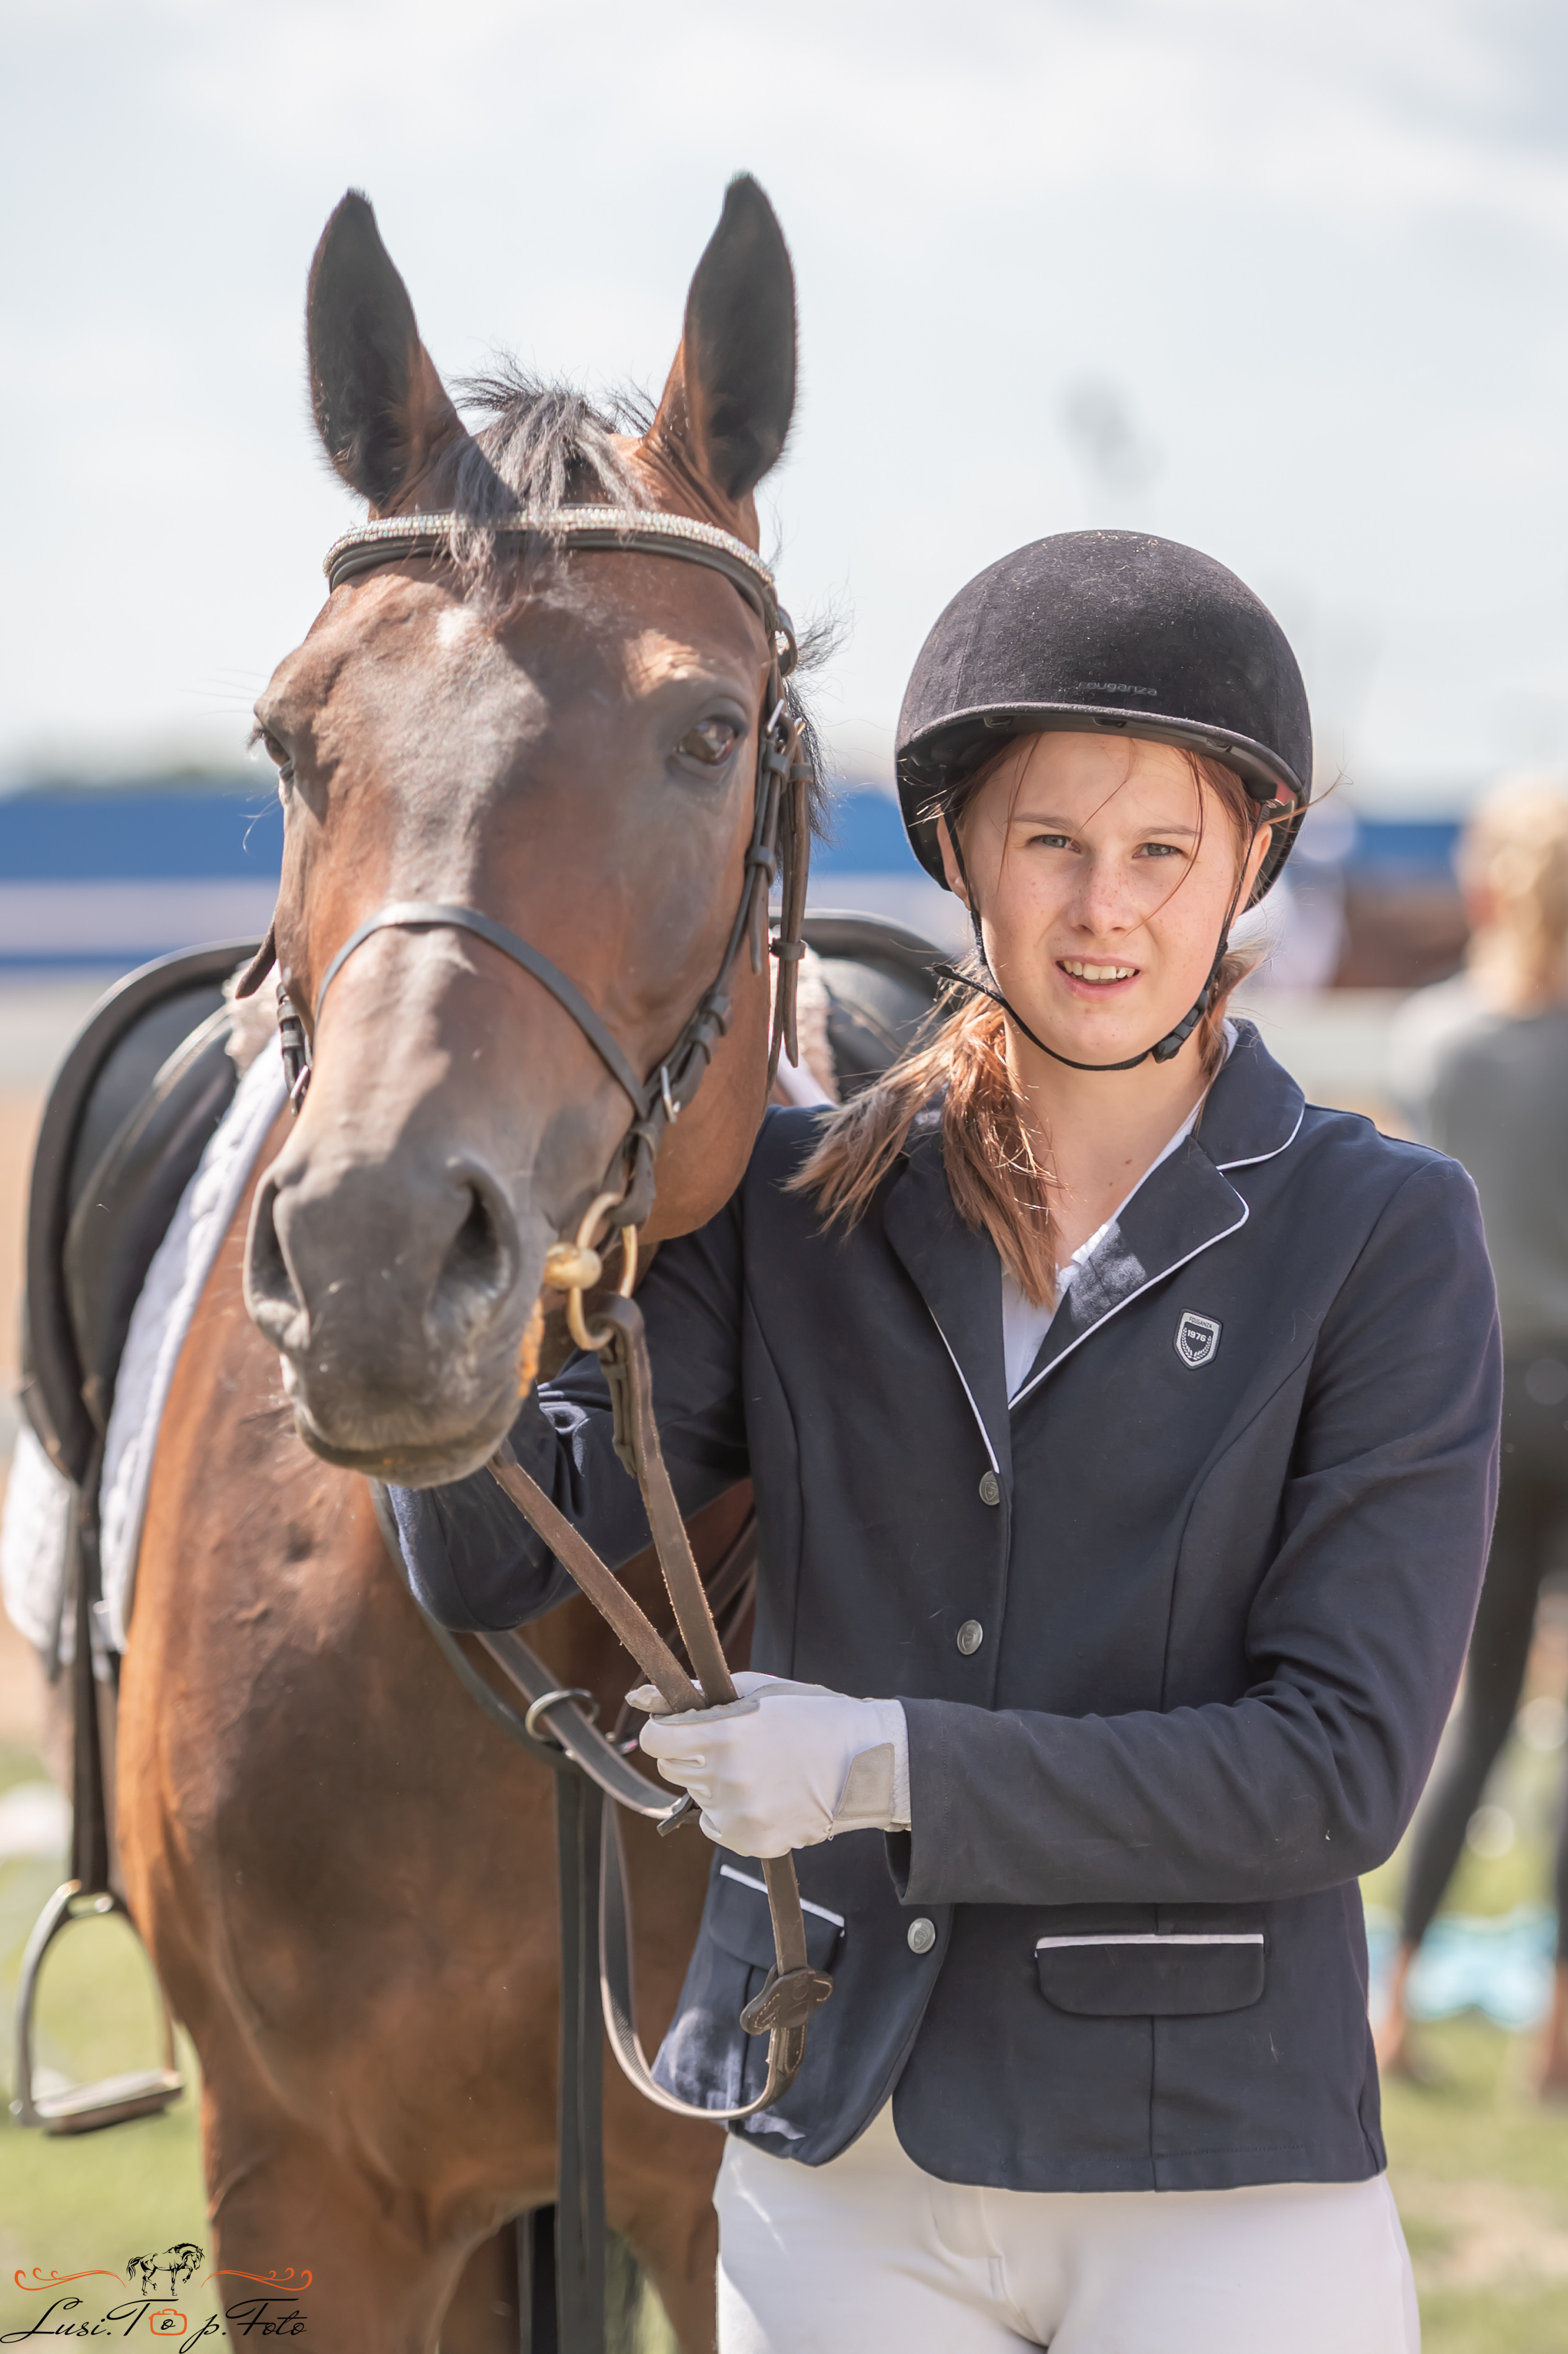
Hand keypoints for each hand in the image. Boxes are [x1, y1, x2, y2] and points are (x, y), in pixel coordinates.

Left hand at [632, 1672, 908, 1857]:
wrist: (866, 1762)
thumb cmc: (813, 1717)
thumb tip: (640, 1695)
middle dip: (691, 1754)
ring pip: (696, 1798)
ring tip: (757, 1769)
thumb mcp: (758, 1690)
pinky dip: (730, 1813)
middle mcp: (727, 1777)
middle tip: (729, 1745)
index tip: (677, 1728)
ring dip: (714, 1783)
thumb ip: (699, 1694)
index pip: (656, 1741)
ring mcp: (740, 1814)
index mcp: (726, 1734)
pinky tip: (763, 1795)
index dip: (663, 1731)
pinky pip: (716, 1827)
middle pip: (673, 1769)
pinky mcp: (753, 1841)